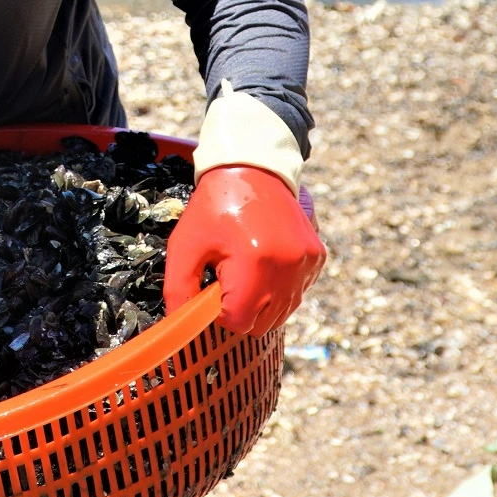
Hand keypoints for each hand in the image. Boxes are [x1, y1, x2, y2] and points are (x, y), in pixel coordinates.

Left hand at [165, 165, 324, 335]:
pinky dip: (279, 288)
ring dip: (262, 301)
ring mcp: (307, 263)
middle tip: (229, 274)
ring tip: (248, 267)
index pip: (239, 322)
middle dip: (241, 307)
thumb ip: (179, 291)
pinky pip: (296, 294)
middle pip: (262, 324)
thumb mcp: (185, 245)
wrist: (252, 169)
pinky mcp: (317, 258)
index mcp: (255, 263)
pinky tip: (265, 261)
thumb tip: (180, 327)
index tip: (214, 285)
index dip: (220, 310)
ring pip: (281, 314)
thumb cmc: (215, 208)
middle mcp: (288, 267)